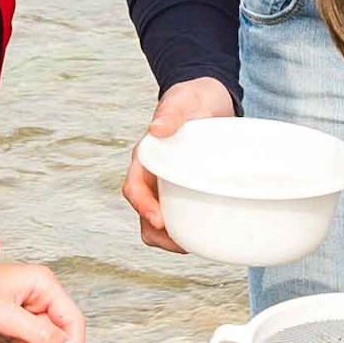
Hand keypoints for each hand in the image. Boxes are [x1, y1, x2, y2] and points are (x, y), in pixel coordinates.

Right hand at [122, 77, 236, 252]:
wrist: (210, 99)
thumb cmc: (193, 98)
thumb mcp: (183, 100)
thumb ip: (170, 113)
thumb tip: (157, 128)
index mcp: (146, 157)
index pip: (134, 188)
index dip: (142, 206)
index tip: (158, 220)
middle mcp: (153, 175)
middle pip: (144, 213)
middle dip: (157, 233)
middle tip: (180, 244)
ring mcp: (168, 185)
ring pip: (160, 221)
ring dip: (171, 237)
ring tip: (192, 245)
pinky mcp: (185, 189)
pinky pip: (180, 215)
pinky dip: (187, 228)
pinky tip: (204, 232)